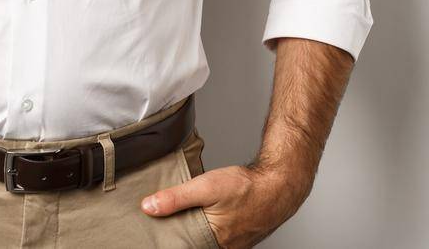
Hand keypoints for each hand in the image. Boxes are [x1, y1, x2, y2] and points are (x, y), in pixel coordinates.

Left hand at [140, 159, 312, 248]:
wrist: (279, 185)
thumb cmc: (247, 188)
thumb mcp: (206, 187)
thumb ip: (176, 198)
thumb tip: (149, 207)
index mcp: (211, 242)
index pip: (180, 246)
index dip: (168, 238)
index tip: (154, 232)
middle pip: (192, 244)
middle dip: (179, 233)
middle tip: (165, 221)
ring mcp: (232, 245)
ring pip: (203, 240)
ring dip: (193, 229)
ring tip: (185, 215)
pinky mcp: (238, 238)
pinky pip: (216, 237)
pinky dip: (207, 227)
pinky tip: (206, 214)